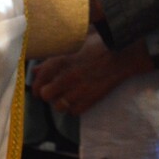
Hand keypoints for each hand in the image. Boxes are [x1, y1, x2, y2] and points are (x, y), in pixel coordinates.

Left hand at [31, 29, 149, 116]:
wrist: (122, 56)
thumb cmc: (98, 46)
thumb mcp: (73, 46)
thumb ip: (53, 59)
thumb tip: (36, 69)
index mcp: (61, 60)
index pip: (39, 78)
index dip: (36, 85)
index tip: (38, 88)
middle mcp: (67, 76)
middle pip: (45, 95)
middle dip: (47, 94)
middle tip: (51, 92)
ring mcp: (79, 89)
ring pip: (58, 106)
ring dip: (59, 102)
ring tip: (64, 97)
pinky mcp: (91, 99)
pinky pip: (74, 112)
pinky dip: (73, 109)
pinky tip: (76, 101)